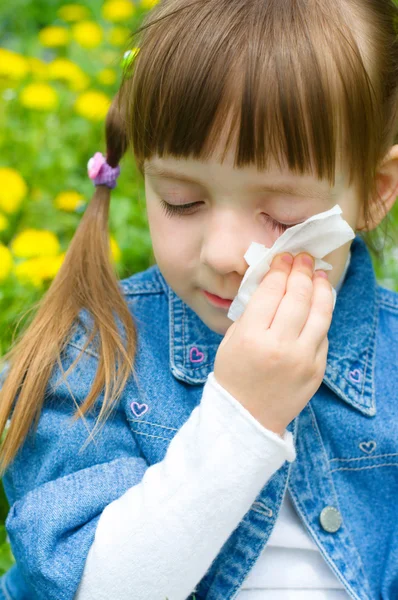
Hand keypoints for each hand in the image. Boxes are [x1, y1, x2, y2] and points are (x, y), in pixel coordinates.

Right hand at [213, 252, 333, 434]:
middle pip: (298, 296)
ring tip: (319, 274)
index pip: (272, 291)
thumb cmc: (234, 375)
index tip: (283, 258)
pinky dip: (321, 314)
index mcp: (252, 337)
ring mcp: (303, 359)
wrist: (247, 417)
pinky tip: (319, 302)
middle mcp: (280, 346)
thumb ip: (252, 312)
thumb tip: (274, 282)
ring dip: (321, 287)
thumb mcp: (231, 340)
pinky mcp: (317, 369)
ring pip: (320, 312)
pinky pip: (323, 334)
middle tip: (302, 259)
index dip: (279, 269)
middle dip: (301, 271)